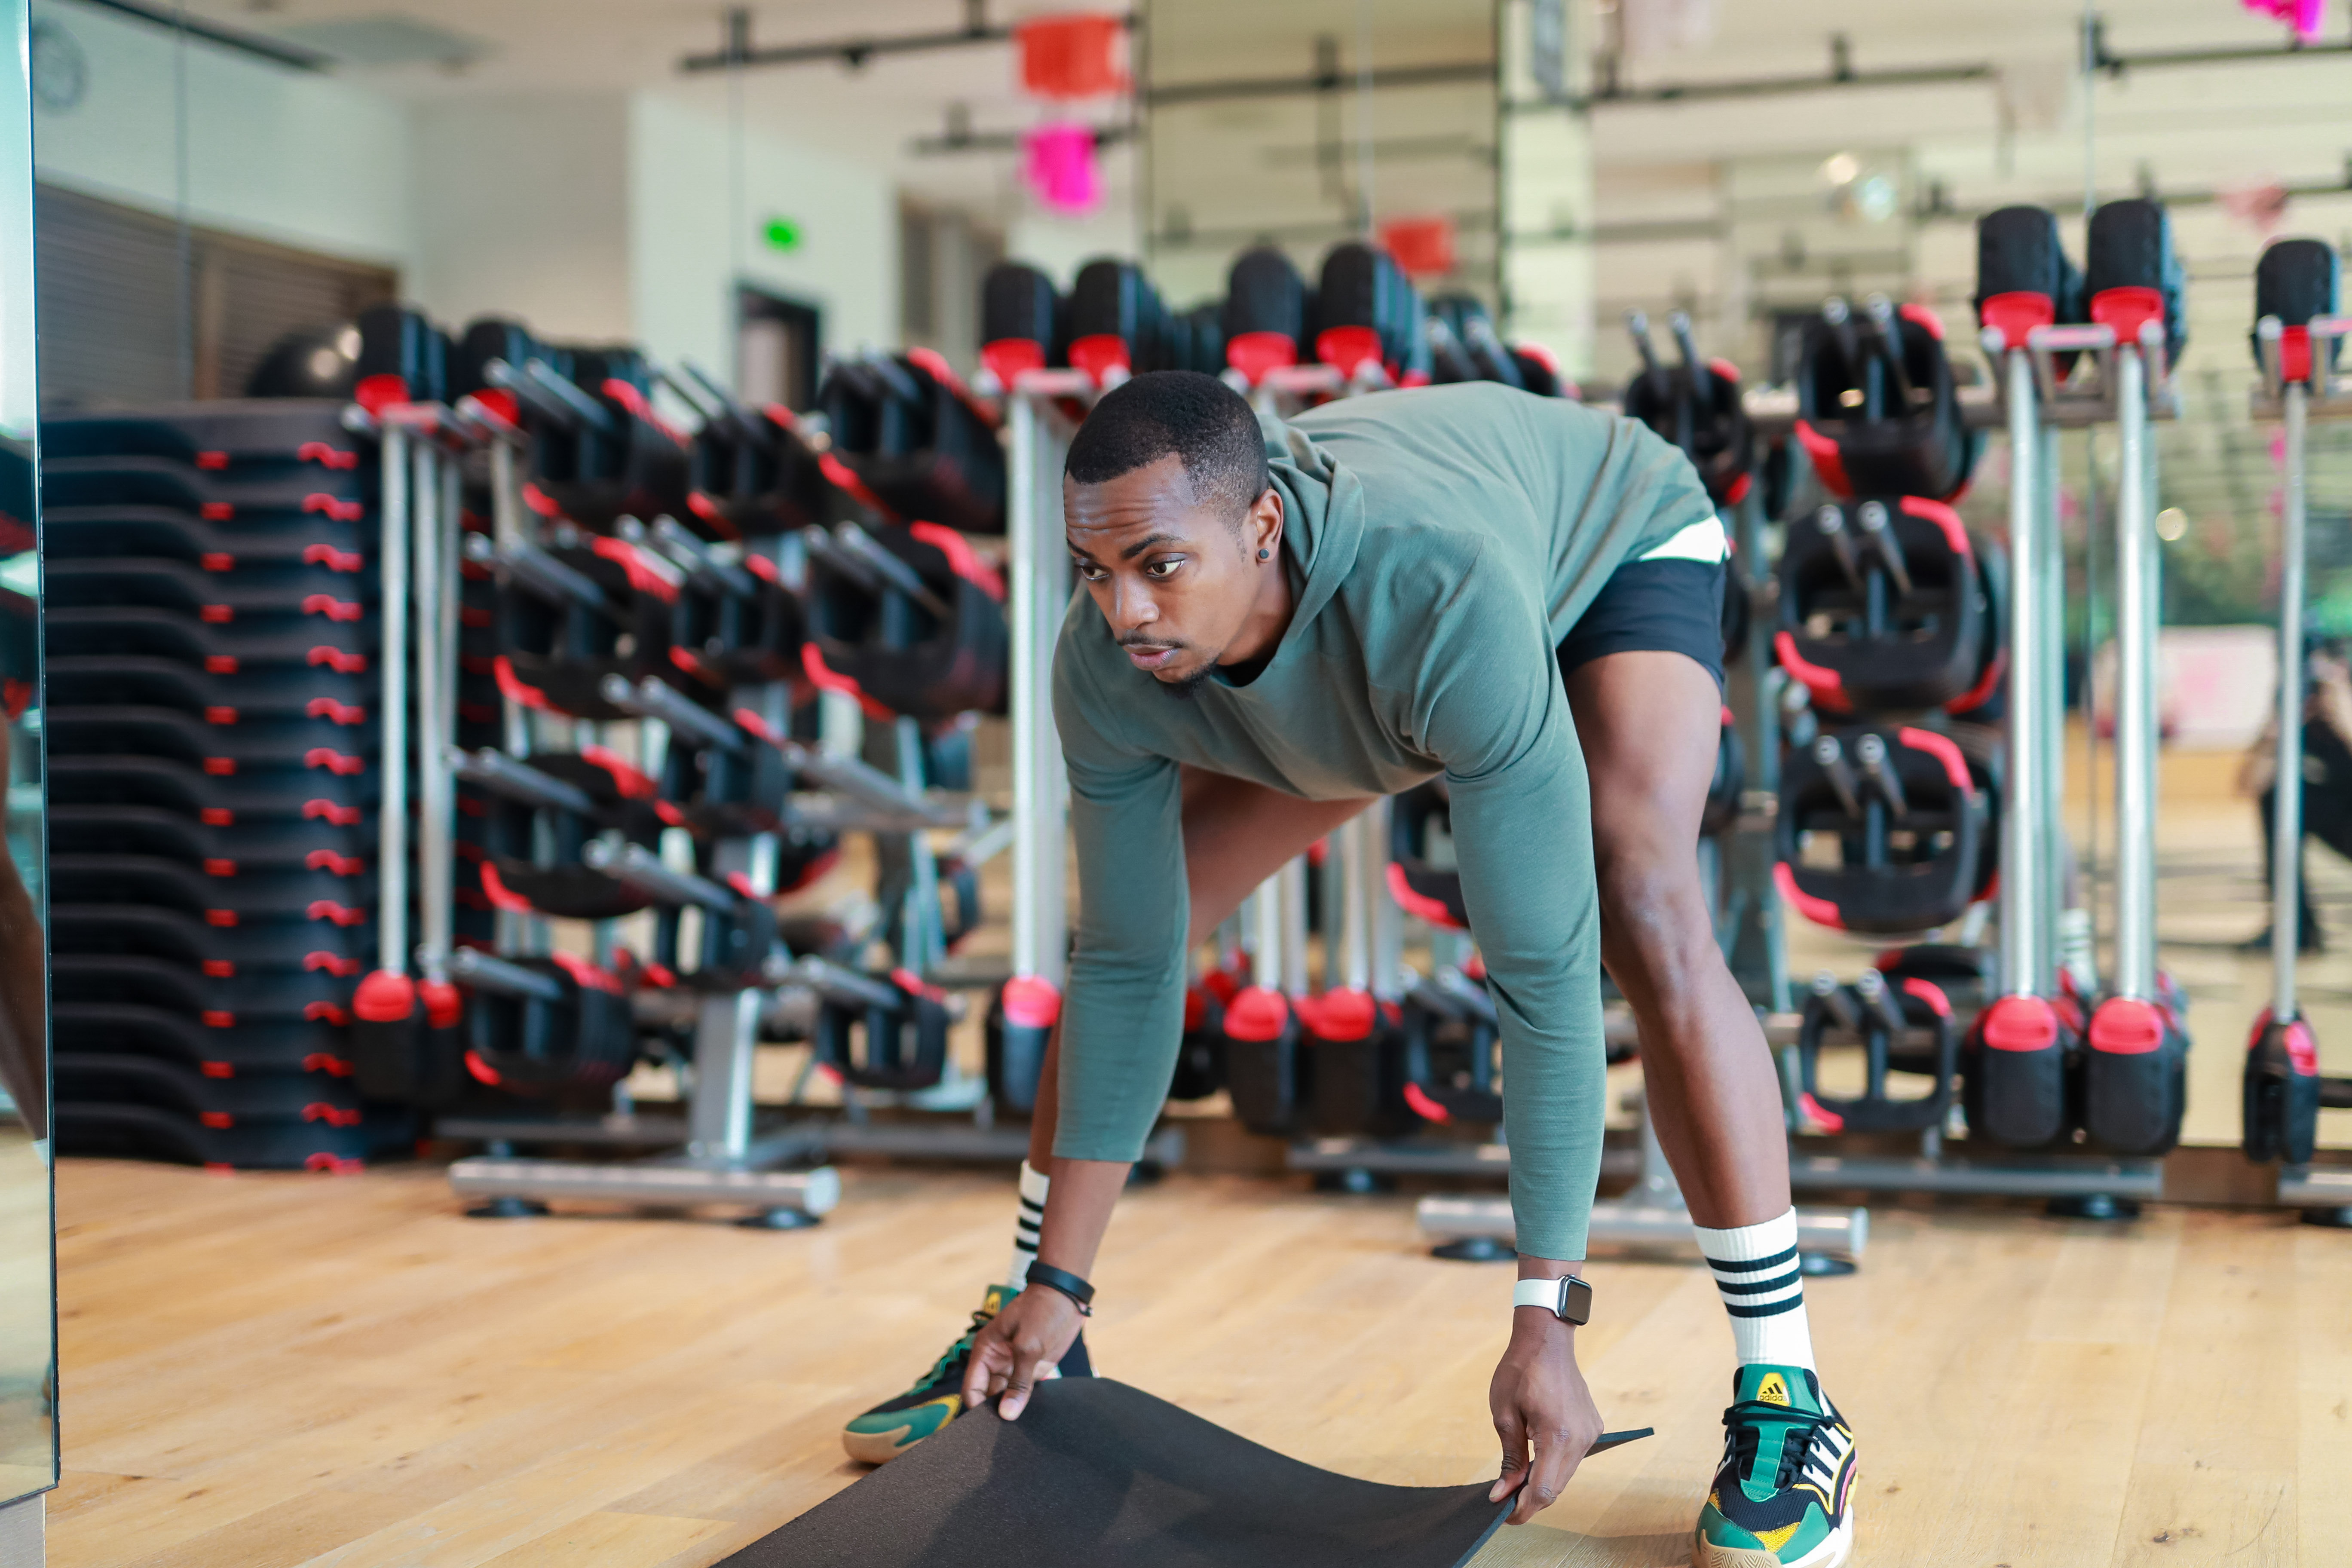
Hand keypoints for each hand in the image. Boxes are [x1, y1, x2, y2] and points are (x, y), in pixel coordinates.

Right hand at [960, 1284, 1085, 1420]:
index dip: (977, 1409)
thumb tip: (1007, 1415)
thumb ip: (1018, 1383)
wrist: (1067, 1297)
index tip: (989, 1428)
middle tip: (1006, 1433)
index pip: (972, 1389)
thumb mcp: (1028, 1345)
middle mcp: (996, 1361)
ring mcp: (1014, 1366)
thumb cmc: (1042, 1311)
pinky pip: (1023, 1392)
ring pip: (1006, 1397)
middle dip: (995, 1412)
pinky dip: (1026, 1403)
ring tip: (1020, 1429)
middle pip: (987, 1396)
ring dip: (1012, 1409)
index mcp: (985, 1351)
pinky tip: (1032, 1417)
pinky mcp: (1031, 1369)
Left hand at [1487, 1312, 1603, 1524]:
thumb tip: (1503, 1493)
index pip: (1543, 1489)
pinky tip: (1536, 1463)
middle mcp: (1581, 1439)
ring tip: (1517, 1485)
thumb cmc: (1521, 1371)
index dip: (1523, 1509)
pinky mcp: (1593, 1427)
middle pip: (1556, 1487)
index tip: (1504, 1516)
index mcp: (1557, 1436)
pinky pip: (1573, 1458)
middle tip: (1506, 1503)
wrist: (1547, 1340)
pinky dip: (1554, 1466)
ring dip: (1543, 1484)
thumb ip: (1510, 1458)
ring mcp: (1590, 1433)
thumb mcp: (1505, 1414)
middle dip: (1531, 1501)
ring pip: (1566, 1475)